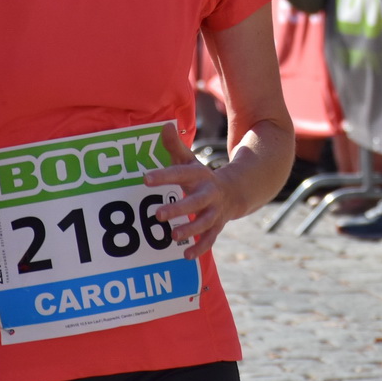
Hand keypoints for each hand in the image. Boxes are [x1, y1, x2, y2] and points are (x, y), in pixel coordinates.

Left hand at [144, 123, 236, 259]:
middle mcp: (209, 193)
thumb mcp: (189, 161)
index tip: (145, 180)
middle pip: (195, 201)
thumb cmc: (201, 177)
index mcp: (199, 175)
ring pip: (204, 222)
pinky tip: (186, 255)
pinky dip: (200, 247)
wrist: (236, 191)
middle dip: (179, 208)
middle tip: (157, 215)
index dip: (163, 176)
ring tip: (173, 236)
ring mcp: (214, 211)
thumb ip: (175, 146)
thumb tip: (165, 125)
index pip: (180, 174)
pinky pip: (210, 239)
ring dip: (190, 229)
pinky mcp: (217, 226)